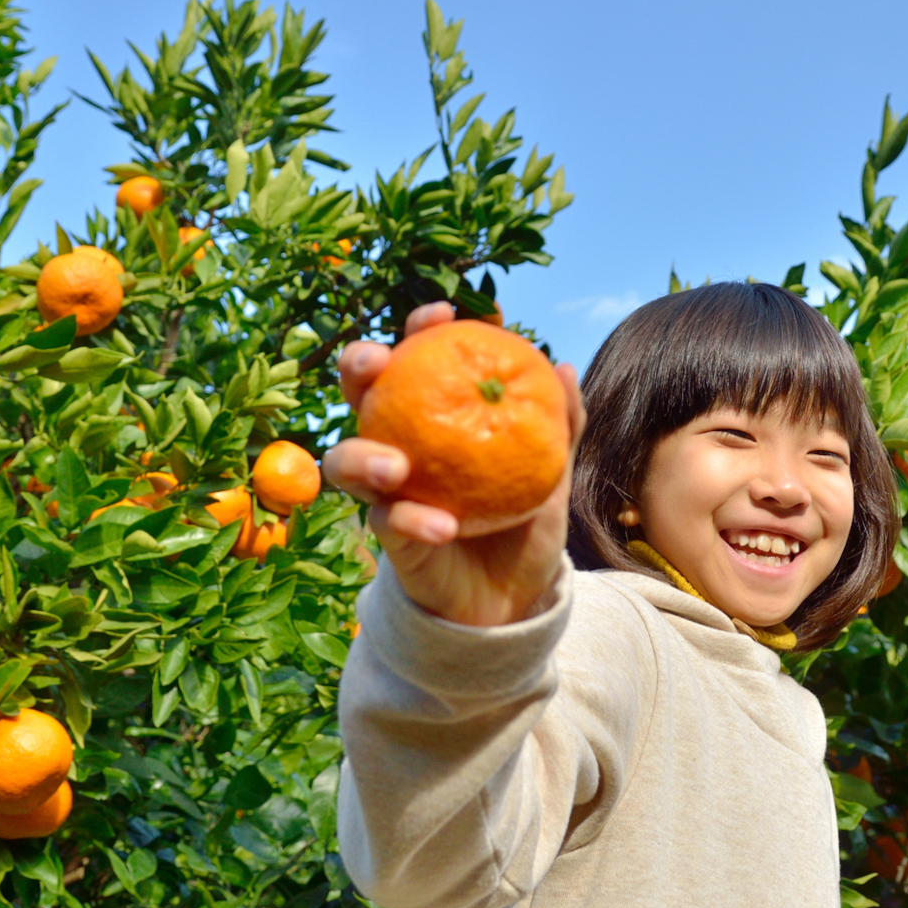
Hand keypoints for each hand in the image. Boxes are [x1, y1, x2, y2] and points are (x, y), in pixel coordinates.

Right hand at [323, 302, 584, 626]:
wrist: (514, 595)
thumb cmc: (525, 519)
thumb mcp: (551, 469)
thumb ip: (559, 422)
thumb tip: (563, 366)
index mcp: (435, 415)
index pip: (418, 359)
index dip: (421, 329)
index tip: (443, 312)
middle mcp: (400, 444)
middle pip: (359, 393)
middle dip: (357, 366)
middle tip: (377, 361)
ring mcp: (388, 491)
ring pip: (344, 460)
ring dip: (363, 455)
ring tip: (397, 466)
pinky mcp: (390, 537)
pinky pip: (387, 522)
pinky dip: (414, 521)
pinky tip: (443, 526)